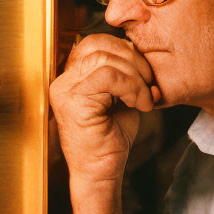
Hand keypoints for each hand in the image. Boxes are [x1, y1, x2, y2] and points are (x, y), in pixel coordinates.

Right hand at [50, 34, 160, 184]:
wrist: (102, 171)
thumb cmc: (111, 138)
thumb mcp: (119, 97)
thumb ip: (122, 73)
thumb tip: (136, 49)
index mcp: (72, 76)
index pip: (96, 42)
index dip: (125, 50)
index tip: (144, 74)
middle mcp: (63, 81)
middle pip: (99, 44)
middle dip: (134, 60)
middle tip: (150, 84)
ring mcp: (65, 90)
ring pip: (106, 59)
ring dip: (136, 77)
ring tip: (145, 98)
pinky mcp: (73, 102)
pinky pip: (109, 77)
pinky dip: (132, 87)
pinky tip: (140, 105)